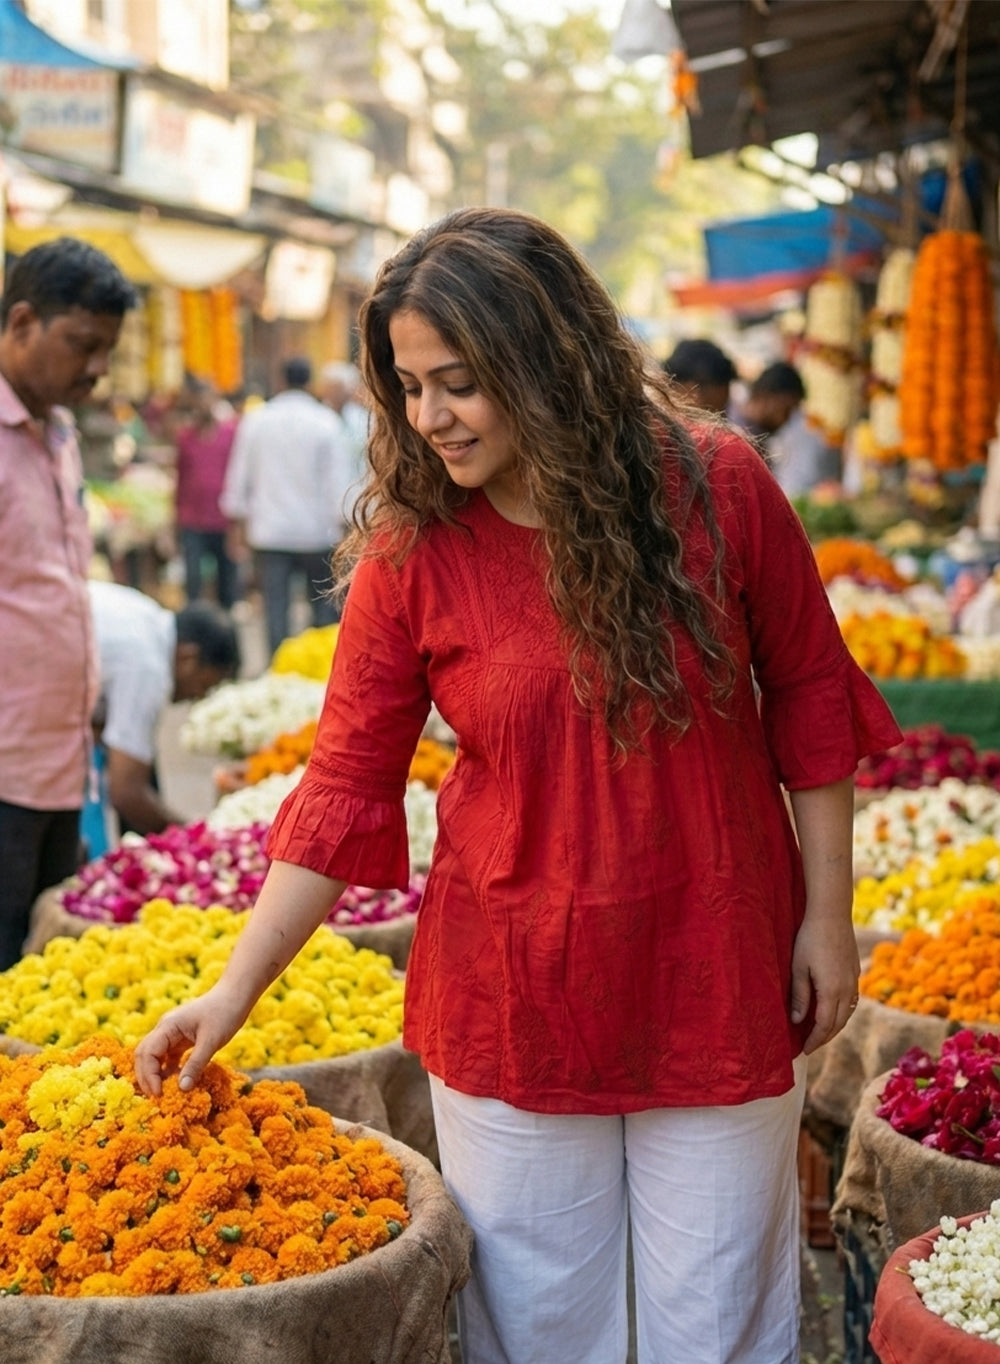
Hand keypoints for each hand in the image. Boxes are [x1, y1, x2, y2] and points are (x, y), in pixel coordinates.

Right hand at [133, 984, 248, 1096]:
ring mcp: (172, 1033)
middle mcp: (165, 1029)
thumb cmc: (225, 1013)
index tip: (158, 1093)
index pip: (147, 1053)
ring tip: (164, 1094)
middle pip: (145, 1055)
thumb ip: (196, 1064)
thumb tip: (182, 1089)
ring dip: (156, 1074)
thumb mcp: (211, 1041)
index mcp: (168, 1026)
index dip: (149, 1075)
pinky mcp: (181, 1038)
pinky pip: (168, 1057)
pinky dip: (168, 1070)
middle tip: (157, 1098)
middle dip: (147, 1077)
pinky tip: (176, 1082)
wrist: (236, 996)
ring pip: (154, 1057)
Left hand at [789, 909, 860, 1054]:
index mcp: (832, 991)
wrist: (832, 914)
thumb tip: (798, 1021)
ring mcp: (854, 981)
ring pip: (847, 1013)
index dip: (814, 1040)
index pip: (824, 1025)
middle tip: (810, 1046)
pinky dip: (841, 1012)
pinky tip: (832, 1011)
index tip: (804, 1050)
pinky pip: (851, 1001)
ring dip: (834, 1026)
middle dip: (824, 1038)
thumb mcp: (799, 968)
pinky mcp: (855, 972)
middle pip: (838, 1023)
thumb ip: (800, 996)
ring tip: (820, 1033)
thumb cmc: (810, 938)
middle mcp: (847, 990)